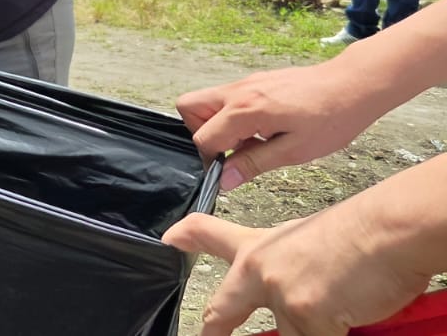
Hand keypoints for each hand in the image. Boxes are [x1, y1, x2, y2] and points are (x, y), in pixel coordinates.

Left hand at [163, 209, 429, 335]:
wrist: (387, 231)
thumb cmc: (361, 233)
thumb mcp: (307, 237)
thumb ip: (286, 262)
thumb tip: (293, 288)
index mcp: (259, 247)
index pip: (210, 234)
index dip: (186, 237)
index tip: (169, 240)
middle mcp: (260, 270)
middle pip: (222, 310)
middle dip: (214, 330)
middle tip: (211, 335)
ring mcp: (280, 295)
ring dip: (308, 330)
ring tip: (332, 309)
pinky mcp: (307, 317)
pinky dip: (333, 335)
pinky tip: (345, 321)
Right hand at [175, 61, 387, 190]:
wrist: (354, 85)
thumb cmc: (332, 117)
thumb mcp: (294, 151)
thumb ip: (253, 164)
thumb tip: (224, 179)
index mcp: (245, 110)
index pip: (203, 137)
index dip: (211, 160)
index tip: (228, 171)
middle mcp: (238, 91)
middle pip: (189, 107)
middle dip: (200, 132)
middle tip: (229, 150)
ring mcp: (246, 82)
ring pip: (206, 100)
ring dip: (218, 124)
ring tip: (251, 140)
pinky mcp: (256, 81)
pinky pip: (228, 97)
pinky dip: (234, 115)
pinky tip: (264, 129)